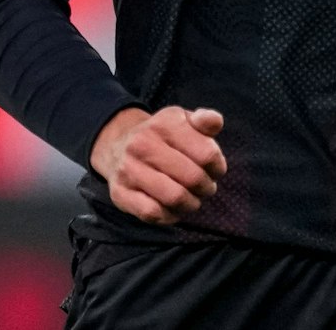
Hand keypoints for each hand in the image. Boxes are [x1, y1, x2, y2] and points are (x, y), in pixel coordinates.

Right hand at [90, 105, 226, 223]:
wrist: (117, 146)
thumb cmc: (161, 137)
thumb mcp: (183, 120)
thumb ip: (206, 120)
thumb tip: (215, 122)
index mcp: (163, 124)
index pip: (207, 154)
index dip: (218, 167)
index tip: (215, 170)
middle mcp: (142, 144)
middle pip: (193, 178)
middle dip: (206, 187)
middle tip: (205, 188)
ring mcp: (128, 169)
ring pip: (174, 197)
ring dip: (191, 204)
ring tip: (192, 200)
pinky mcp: (120, 193)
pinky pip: (152, 212)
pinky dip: (169, 215)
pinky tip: (172, 209)